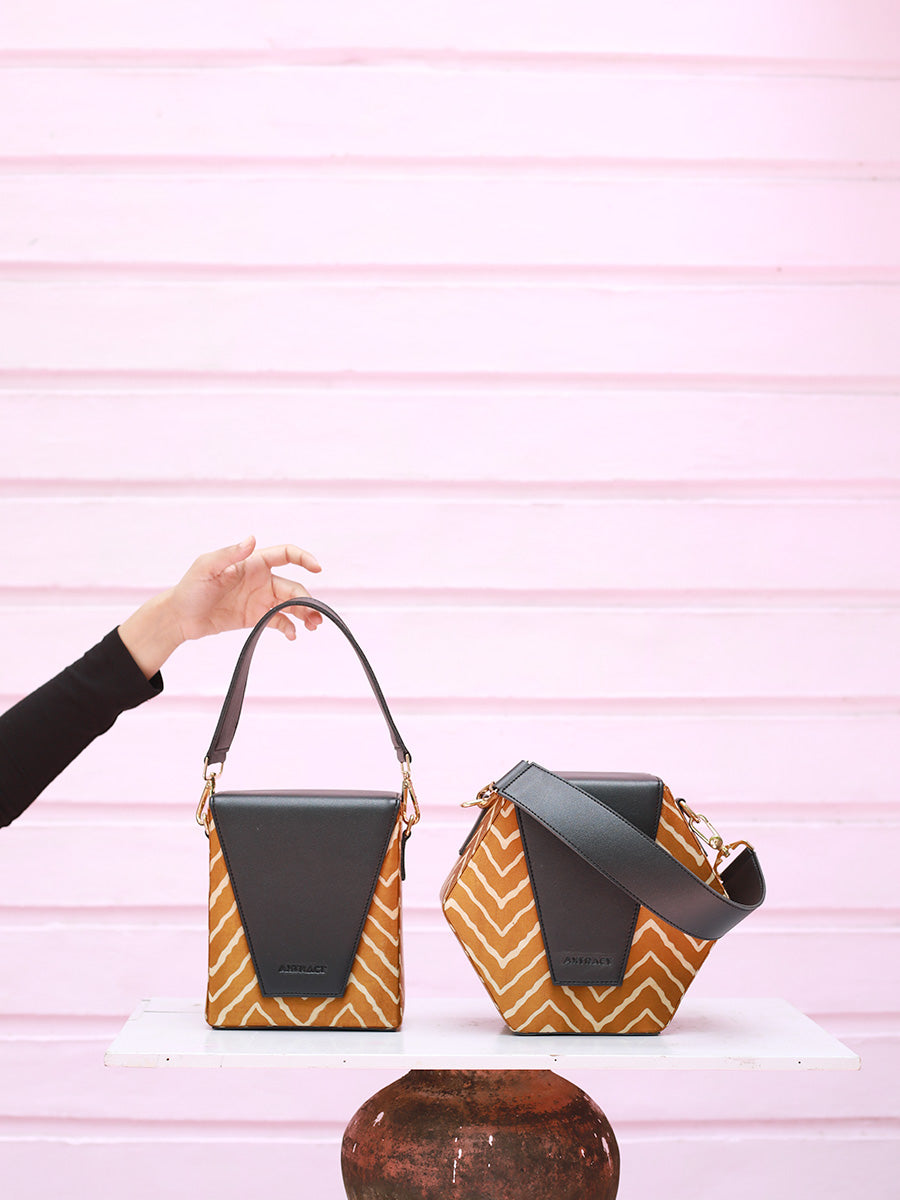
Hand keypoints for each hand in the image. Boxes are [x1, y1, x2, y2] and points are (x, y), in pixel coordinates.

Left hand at [118, 536, 322, 677]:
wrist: (179, 618)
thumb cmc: (190, 588)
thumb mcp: (206, 567)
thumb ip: (230, 553)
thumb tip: (252, 539)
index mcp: (252, 564)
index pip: (285, 555)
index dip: (303, 558)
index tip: (317, 568)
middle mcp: (260, 580)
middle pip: (293, 587)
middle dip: (307, 600)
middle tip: (315, 616)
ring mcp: (260, 600)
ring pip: (290, 605)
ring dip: (305, 614)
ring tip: (312, 627)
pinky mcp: (255, 618)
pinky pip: (279, 622)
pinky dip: (290, 628)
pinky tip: (292, 635)